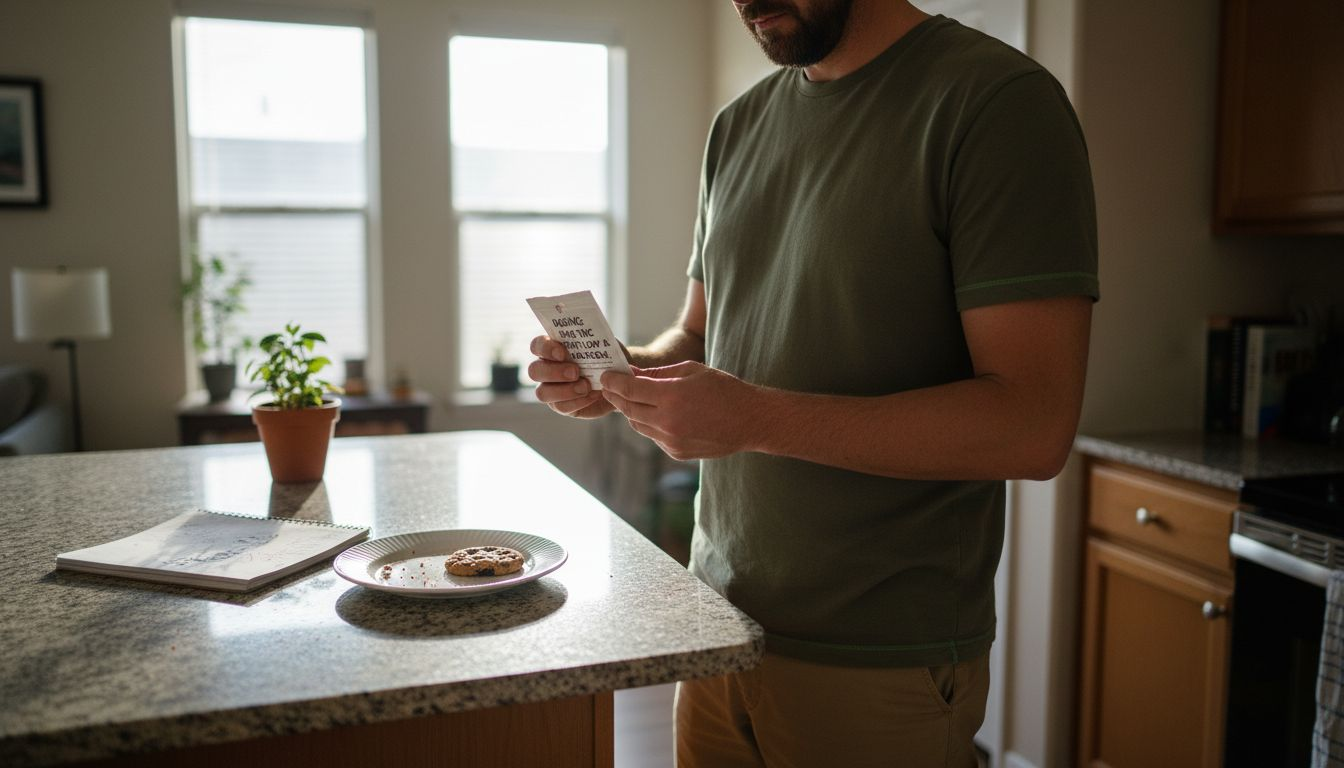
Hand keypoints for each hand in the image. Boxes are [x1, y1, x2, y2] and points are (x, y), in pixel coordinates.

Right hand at [527, 335, 613, 418]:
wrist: (618, 380)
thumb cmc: (607, 358)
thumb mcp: (604, 345)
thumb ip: (594, 341)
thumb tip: (592, 339)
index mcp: (552, 349)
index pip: (537, 346)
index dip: (545, 349)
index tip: (562, 353)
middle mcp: (546, 369)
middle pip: (534, 371)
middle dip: (554, 372)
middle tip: (575, 372)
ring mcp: (550, 389)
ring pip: (542, 393)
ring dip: (565, 391)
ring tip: (586, 387)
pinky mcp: (560, 406)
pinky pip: (561, 407)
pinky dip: (578, 401)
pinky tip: (593, 395)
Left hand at [600, 361, 760, 459]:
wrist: (751, 421)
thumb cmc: (724, 390)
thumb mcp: (691, 371)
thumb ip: (658, 373)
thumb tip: (631, 373)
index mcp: (671, 397)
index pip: (629, 389)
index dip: (613, 382)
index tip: (605, 376)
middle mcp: (668, 422)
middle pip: (628, 409)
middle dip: (617, 396)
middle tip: (612, 386)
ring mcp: (671, 441)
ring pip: (638, 425)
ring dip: (632, 411)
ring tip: (634, 398)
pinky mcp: (676, 452)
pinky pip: (653, 436)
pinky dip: (650, 424)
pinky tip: (659, 413)